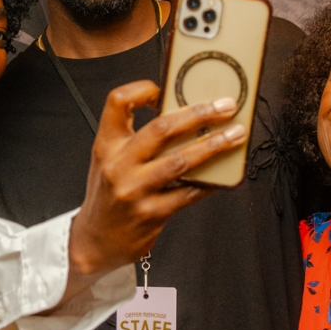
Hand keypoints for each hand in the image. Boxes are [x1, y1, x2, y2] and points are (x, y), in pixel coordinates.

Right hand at [68, 80, 245, 275]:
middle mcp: (118, 165)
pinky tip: (224, 174)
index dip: (142, 90)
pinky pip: (189, 193)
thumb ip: (134, 138)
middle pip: (161, 128)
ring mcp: (135, 190)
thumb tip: (182, 115)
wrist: (95, 240)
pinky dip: (210, 181)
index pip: (118, 102)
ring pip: (181, 160)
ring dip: (214, 145)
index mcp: (106, 145)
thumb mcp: (109, 159)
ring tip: (235, 135)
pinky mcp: (152, 214)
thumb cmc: (108, 195)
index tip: (165, 90)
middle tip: (225, 106)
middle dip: (199, 114)